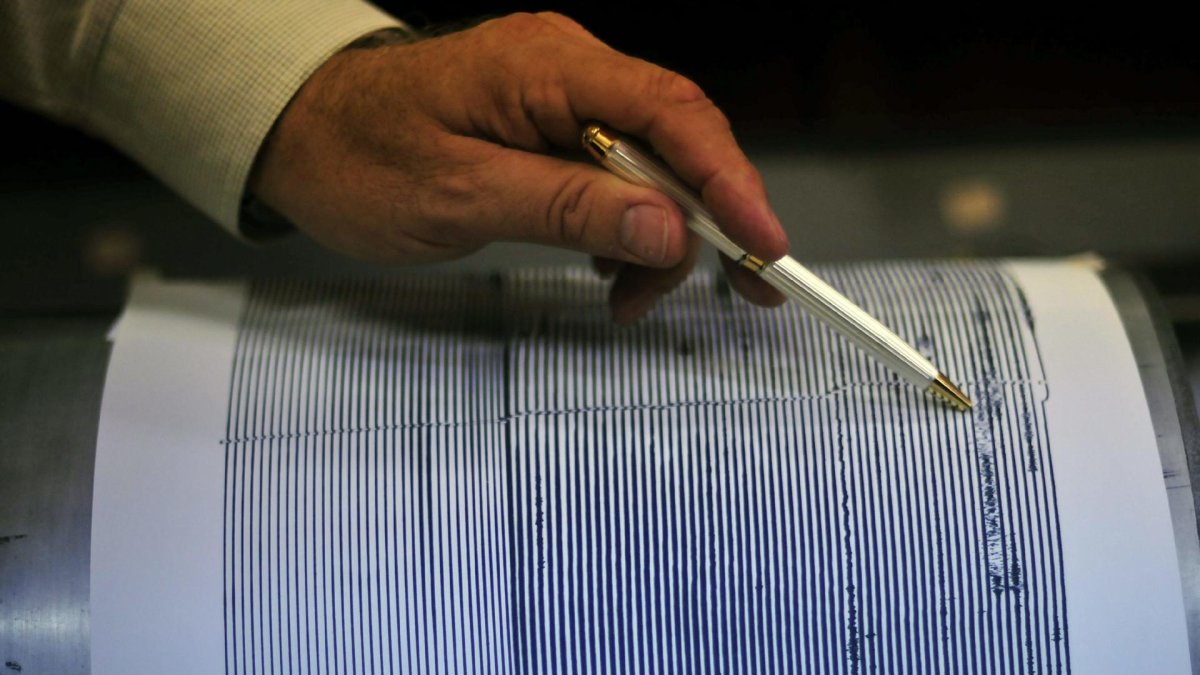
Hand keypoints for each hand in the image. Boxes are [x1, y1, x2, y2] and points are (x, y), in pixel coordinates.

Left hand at [250, 12, 787, 321]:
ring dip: (660, 238)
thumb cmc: (360, 155)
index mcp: (548, 68)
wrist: (302, 132)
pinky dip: (626, 227)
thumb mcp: (460, 195)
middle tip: (745, 288)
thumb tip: (665, 228)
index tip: (764, 243)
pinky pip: (618, 175)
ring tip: (631, 299)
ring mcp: (563, 99)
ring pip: (652, 166)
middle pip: (677, 140)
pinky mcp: (553, 130)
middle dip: (711, 220)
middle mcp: (568, 70)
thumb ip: (567, 207)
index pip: (670, 113)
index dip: (728, 179)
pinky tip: (612, 267)